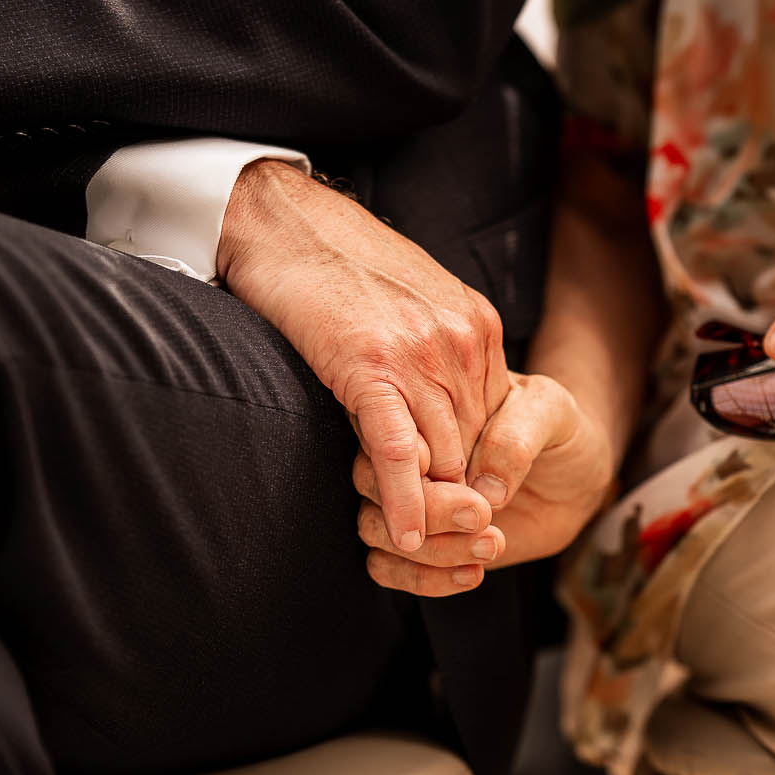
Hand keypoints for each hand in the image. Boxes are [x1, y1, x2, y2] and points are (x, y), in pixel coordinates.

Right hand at [218, 161, 508, 553]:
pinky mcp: (371, 366)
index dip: (475, 473)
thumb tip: (436, 400)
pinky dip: (404, 499)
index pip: (491, 423)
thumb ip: (437, 350)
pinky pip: (399, 449)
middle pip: (474, 448)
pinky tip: (403, 536)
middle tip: (448, 546)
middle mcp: (462, 341)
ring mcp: (420, 353)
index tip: (462, 510)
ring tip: (427, 555)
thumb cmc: (336, 262)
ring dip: (434, 511)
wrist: (283, 219)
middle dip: (459, 500)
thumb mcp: (413, 303)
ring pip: (443, 456)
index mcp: (477, 328)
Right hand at [354, 372, 614, 596]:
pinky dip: (423, 580)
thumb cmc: (557, 430)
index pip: (388, 435)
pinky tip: (472, 574)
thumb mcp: (550, 411)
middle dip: (426, 509)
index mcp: (425, 413)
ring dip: (430, 551)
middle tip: (482, 515)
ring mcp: (411, 503)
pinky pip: (387, 568)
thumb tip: (485, 487)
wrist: (575, 475)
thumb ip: (516, 438)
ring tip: (491, 544)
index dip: (410, 462)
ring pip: (374, 531)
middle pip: (370, 485)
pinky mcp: (423, 544)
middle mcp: (407, 459)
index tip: (461, 477)